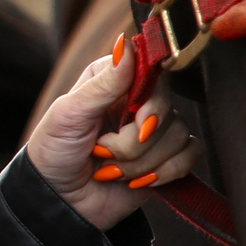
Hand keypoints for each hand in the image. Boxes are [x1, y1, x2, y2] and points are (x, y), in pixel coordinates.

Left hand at [25, 42, 201, 230]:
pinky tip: (138, 181)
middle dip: (133, 141)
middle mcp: (137, 100)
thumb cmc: (54, 151)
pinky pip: (190, 155)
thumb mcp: (69, 114)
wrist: (60, 201)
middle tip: (102, 151)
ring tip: (110, 170)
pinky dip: (165, 172)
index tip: (134, 120)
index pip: (152, 74)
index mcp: (113, 80)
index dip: (148, 102)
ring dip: (140, 163)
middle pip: (165, 110)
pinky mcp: (167, 156)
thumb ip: (103, 83)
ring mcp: (154, 129)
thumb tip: (125, 44)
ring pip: (177, 136)